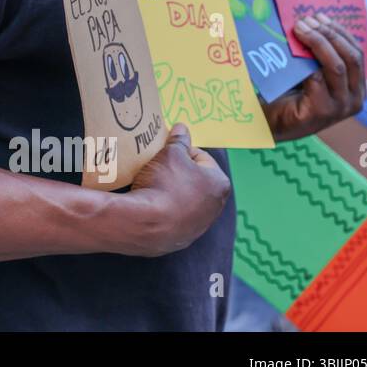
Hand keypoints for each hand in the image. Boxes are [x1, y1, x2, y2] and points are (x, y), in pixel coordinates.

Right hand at [122, 124, 230, 256]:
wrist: (147, 224)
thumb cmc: (164, 184)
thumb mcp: (170, 154)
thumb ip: (179, 140)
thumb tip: (182, 128)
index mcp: (220, 183)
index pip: (201, 157)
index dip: (181, 151)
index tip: (164, 152)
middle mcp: (216, 206)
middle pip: (194, 180)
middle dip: (178, 172)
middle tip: (158, 167)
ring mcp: (200, 225)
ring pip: (185, 199)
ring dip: (172, 191)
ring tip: (152, 185)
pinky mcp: (183, 238)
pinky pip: (174, 217)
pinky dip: (165, 209)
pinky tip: (151, 204)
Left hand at [263, 13, 364, 139]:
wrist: (266, 122)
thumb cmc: (287, 93)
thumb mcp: (308, 70)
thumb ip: (317, 54)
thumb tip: (312, 20)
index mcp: (356, 87)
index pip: (357, 52)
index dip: (339, 31)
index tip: (319, 15)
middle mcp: (355, 99)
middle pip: (352, 57)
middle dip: (329, 34)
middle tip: (305, 21)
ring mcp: (341, 108)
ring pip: (337, 66)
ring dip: (318, 42)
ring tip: (298, 28)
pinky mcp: (323, 112)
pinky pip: (317, 79)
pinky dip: (305, 62)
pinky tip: (291, 51)